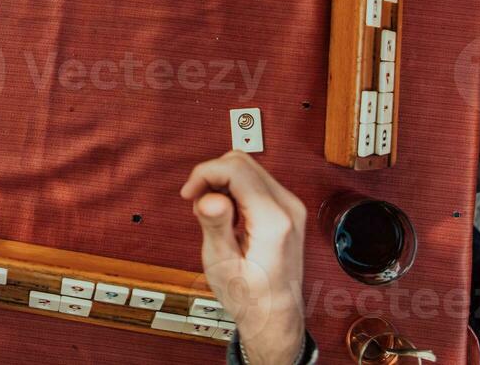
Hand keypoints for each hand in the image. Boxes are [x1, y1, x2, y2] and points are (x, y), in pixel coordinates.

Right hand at [180, 152, 305, 364]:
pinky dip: (234, 190)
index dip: (204, 173)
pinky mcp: (287, 210)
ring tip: (212, 214)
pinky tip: (226, 215)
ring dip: (221, 183)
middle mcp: (288, 208)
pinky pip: (255, 182)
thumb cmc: (249, 297)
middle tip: (197, 202)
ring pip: (248, 169)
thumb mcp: (222, 265)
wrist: (274, 315)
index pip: (235, 169)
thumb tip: (209, 196)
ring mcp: (291, 207)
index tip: (189, 193)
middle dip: (212, 176)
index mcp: (274, 220)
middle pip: (242, 163)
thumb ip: (215, 226)